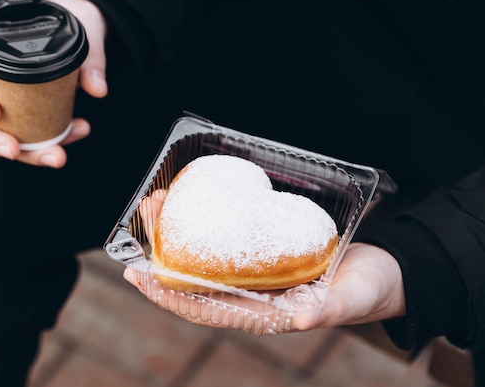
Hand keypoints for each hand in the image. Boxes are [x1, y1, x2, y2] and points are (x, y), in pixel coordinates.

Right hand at [0, 0, 107, 167]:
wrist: (73, 33)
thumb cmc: (64, 32)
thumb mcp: (79, 36)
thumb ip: (89, 61)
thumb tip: (98, 89)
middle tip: (12, 151)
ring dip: (23, 153)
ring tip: (56, 157)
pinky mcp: (12, 122)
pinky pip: (19, 142)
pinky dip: (43, 149)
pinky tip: (68, 145)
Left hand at [123, 191, 405, 333]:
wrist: (381, 274)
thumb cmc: (366, 291)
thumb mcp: (350, 299)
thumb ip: (327, 311)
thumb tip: (300, 320)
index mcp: (261, 314)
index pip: (203, 310)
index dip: (168, 296)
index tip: (139, 275)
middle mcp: (249, 296)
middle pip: (193, 277)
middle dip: (162, 250)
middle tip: (147, 212)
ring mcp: (253, 274)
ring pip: (203, 256)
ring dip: (177, 231)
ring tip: (160, 201)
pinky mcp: (262, 253)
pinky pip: (224, 241)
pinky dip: (205, 224)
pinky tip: (195, 201)